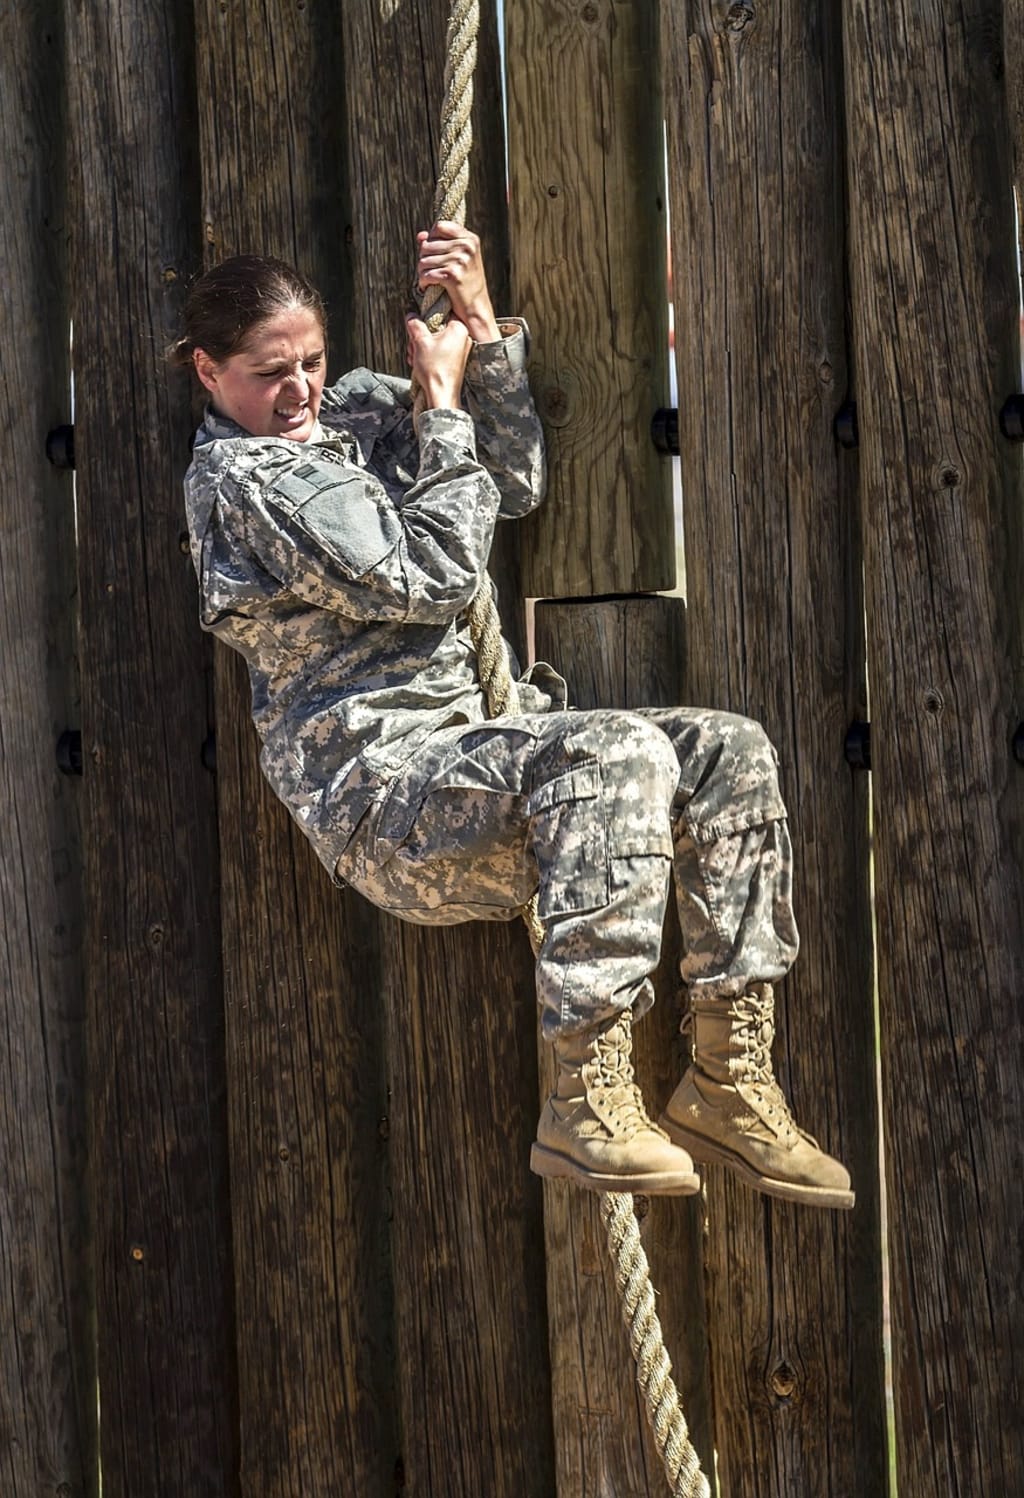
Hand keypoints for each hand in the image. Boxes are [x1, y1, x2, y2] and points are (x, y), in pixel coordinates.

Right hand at [406, 315, 471, 408]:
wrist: (441, 395)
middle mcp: (463, 339)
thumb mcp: (420, 341)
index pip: (440, 314)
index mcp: (458, 329)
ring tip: (416, 357)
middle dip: (420, 338)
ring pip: (435, 342)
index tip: (418, 328)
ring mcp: (459, 352)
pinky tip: (420, 363)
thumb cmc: (436, 371)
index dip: (425, 320)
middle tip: (415, 346)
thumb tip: (411, 317)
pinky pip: (438, 353)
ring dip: (421, 348)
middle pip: (435, 329)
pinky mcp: (454, 362)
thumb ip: (415, 325)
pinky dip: (427, 357)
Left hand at [416, 222, 499, 342]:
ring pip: (423, 261)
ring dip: (422, 273)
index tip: (435, 253)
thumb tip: (420, 236)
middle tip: (432, 272)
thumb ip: (440, 244)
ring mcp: (460, 260)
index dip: (431, 239)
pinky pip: (425, 274)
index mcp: (470, 239)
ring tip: (431, 280)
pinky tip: (429, 288)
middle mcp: (466, 247)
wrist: (476, 308)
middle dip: (424, 260)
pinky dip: (423, 283)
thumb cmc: (466, 284)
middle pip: (427, 245)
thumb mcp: (458, 260)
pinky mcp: (452, 275)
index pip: (439, 226)